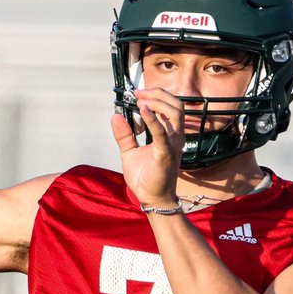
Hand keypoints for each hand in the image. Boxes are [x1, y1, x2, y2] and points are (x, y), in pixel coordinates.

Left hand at [111, 87, 184, 208]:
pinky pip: (162, 133)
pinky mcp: (166, 154)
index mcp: (169, 135)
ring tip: (140, 101)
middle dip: (158, 94)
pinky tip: (142, 110)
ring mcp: (172, 145)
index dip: (155, 96)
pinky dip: (152, 119)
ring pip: (175, 113)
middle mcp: (175, 137)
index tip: (136, 93)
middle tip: (138, 93)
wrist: (152, 199)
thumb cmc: (146, 178)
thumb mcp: (129, 152)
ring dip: (157, 102)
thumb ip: (124, 134)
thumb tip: (115, 115)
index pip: (170, 107)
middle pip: (176, 105)